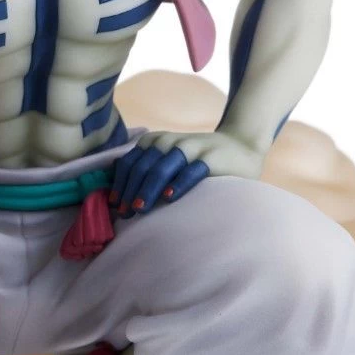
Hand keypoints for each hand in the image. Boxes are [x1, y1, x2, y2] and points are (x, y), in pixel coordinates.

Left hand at [109, 129, 263, 217]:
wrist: (239, 145)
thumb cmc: (196, 158)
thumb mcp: (167, 156)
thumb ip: (147, 167)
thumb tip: (117, 193)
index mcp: (154, 141)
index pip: (130, 162)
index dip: (120, 183)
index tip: (114, 204)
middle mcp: (168, 141)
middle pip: (142, 167)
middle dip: (130, 191)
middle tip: (124, 214)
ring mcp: (190, 148)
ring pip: (162, 168)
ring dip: (148, 189)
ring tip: (139, 208)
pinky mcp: (210, 158)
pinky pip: (191, 172)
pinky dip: (178, 184)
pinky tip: (169, 198)